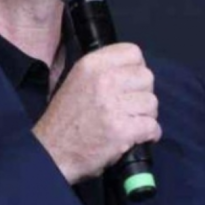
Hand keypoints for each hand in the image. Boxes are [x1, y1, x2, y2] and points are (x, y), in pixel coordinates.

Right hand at [33, 43, 160, 184]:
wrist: (52, 152)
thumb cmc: (65, 118)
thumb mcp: (77, 81)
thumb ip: (103, 71)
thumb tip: (133, 70)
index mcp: (91, 65)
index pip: (133, 52)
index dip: (137, 68)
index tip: (132, 82)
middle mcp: (104, 80)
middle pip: (147, 77)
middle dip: (144, 93)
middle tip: (132, 106)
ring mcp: (114, 106)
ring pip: (152, 102)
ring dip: (147, 115)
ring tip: (132, 123)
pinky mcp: (122, 130)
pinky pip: (152, 126)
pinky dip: (150, 134)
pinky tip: (138, 137)